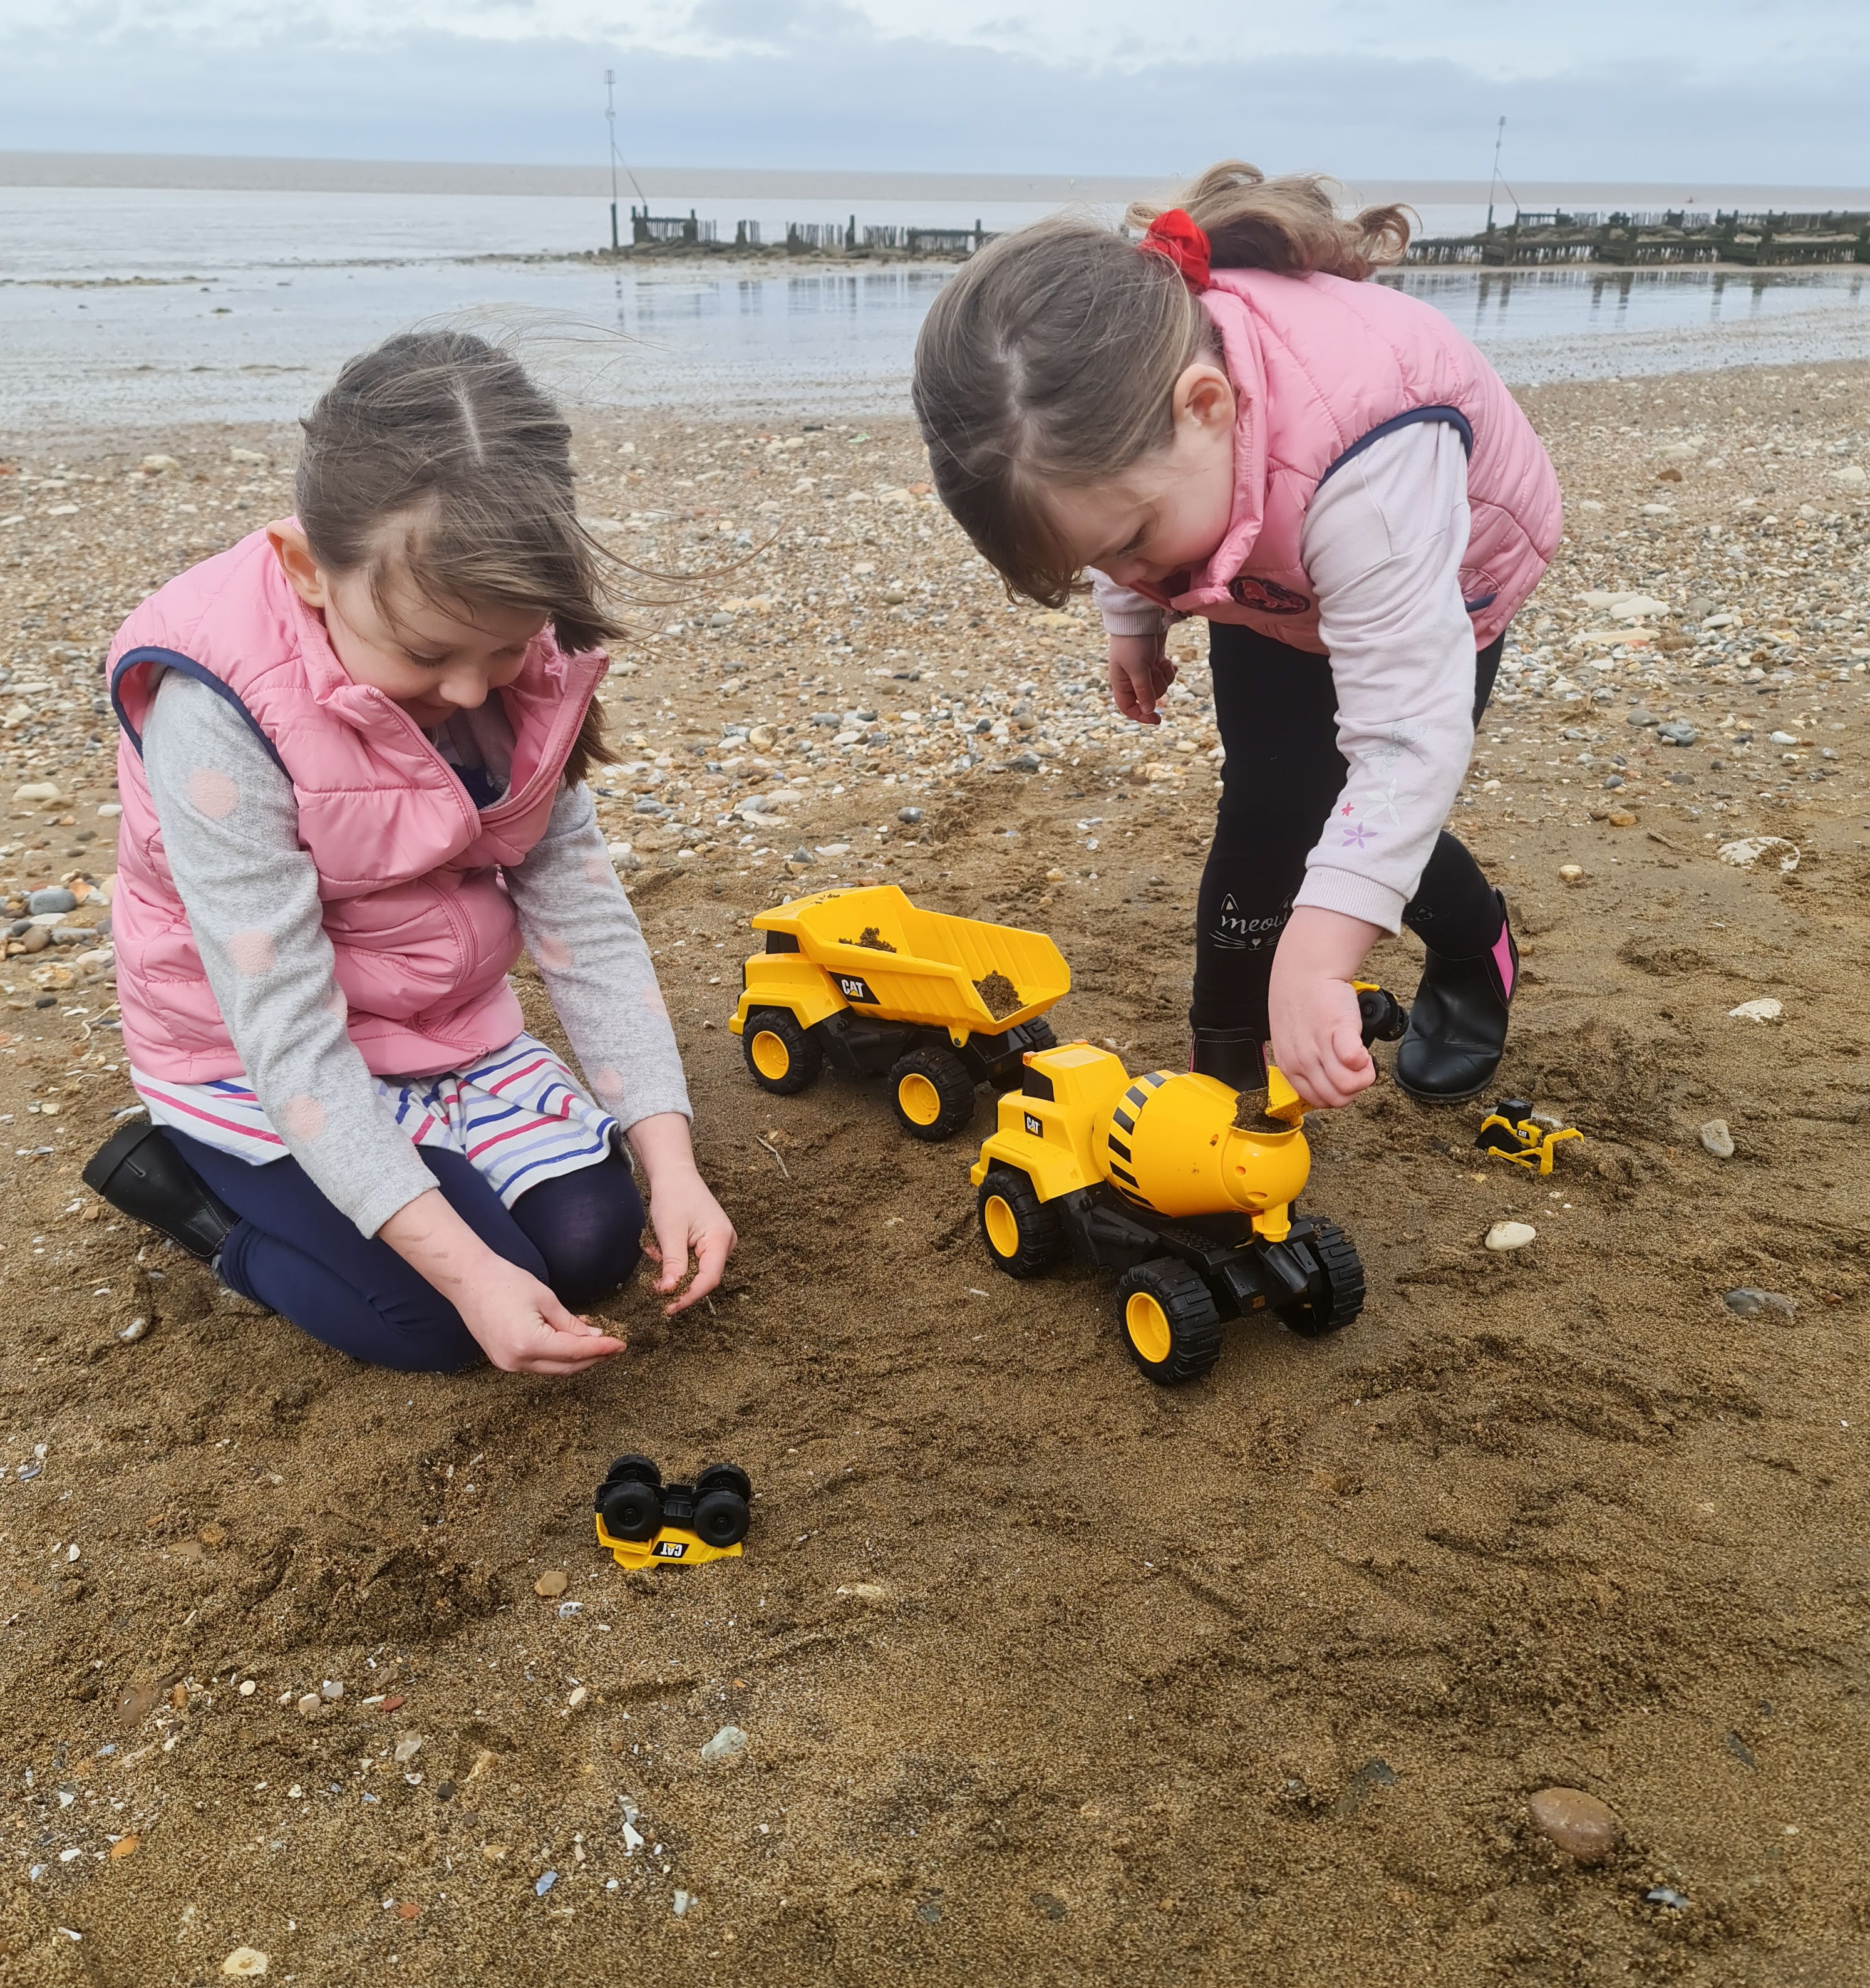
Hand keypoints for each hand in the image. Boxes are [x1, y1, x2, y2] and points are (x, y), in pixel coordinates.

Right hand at [379, 1189, 626, 1375]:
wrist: (468, 1280)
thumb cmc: (506, 1281)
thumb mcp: (546, 1299)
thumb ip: (571, 1323)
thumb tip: (595, 1336)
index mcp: (529, 1344)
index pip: (575, 1352)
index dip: (601, 1348)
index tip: (621, 1344)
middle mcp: (517, 1361)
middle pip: (566, 1367)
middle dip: (592, 1358)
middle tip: (614, 1346)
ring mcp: (508, 1364)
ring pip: (553, 1368)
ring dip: (576, 1358)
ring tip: (596, 1342)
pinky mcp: (503, 1360)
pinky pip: (538, 1363)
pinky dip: (557, 1355)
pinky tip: (570, 1341)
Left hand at [627, 1113, 736, 1314]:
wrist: (674, 1173)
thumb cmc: (673, 1196)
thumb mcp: (670, 1232)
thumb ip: (673, 1264)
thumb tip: (670, 1292)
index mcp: (721, 1239)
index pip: (708, 1279)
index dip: (688, 1296)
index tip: (667, 1307)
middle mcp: (725, 1242)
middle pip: (702, 1277)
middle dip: (676, 1279)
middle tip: (653, 1280)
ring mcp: (718, 1242)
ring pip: (694, 1269)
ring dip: (671, 1266)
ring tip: (654, 1249)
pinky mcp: (708, 1241)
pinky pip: (691, 1260)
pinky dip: (673, 1257)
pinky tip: (659, 1244)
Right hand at [1108, 633, 1175, 723]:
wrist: (1140, 617)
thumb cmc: (1133, 642)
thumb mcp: (1138, 669)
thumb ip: (1143, 691)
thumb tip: (1149, 710)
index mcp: (1121, 683)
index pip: (1129, 707)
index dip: (1142, 715)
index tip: (1158, 719)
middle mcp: (1131, 678)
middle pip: (1149, 697)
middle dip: (1156, 686)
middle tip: (1154, 671)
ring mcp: (1144, 670)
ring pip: (1159, 686)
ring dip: (1164, 676)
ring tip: (1160, 662)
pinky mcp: (1155, 661)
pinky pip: (1165, 674)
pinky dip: (1168, 669)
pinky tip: (1167, 660)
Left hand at [1266, 907, 1383, 1110]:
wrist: (1305, 972)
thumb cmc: (1302, 1005)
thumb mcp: (1292, 1043)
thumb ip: (1306, 1065)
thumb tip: (1326, 1084)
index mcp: (1291, 1067)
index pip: (1320, 1101)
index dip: (1339, 1094)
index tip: (1345, 1079)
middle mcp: (1303, 1061)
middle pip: (1337, 1098)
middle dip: (1354, 1088)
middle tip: (1358, 1069)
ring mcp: (1318, 1046)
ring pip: (1348, 1086)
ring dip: (1364, 1075)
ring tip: (1362, 1058)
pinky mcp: (1338, 1029)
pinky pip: (1353, 1061)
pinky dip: (1364, 1062)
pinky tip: (1362, 1050)